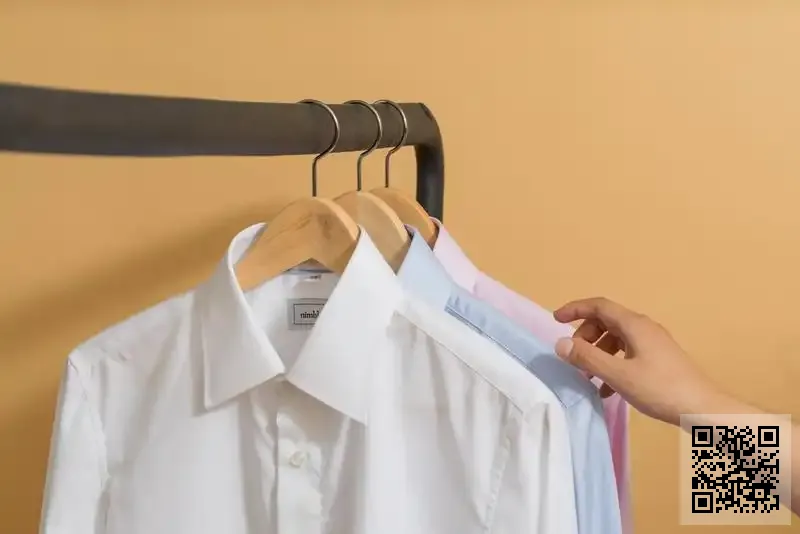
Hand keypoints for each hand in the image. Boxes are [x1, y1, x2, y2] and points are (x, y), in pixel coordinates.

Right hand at [552, 297, 730, 425]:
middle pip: (607, 321)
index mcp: (634, 325)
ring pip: (617, 339)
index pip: (599, 306)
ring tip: (588, 376)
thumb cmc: (660, 389)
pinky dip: (612, 364)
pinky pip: (627, 354)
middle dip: (585, 336)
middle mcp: (644, 328)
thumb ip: (588, 358)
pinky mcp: (659, 360)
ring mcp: (653, 344)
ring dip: (598, 353)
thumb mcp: (618, 375)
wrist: (703, 409)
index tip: (555, 320)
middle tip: (574, 357)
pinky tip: (607, 389)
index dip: (575, 309)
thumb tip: (561, 343)